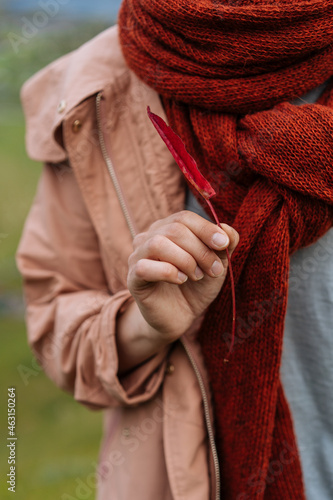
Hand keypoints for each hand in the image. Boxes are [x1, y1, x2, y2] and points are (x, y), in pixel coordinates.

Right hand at [127, 210, 238, 344]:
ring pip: (158, 243)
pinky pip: (145, 267)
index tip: (224, 245)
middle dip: (200, 250)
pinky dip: (168, 272)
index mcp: (168, 229)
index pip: (184, 218)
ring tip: (197, 276)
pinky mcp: (133, 278)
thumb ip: (226, 245)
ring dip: (185, 260)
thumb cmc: (196, 286)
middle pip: (174, 230)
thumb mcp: (217, 264)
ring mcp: (137, 257)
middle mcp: (149, 238)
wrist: (180, 317)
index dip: (206, 229)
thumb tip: (227, 228)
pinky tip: (180, 281)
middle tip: (214, 270)